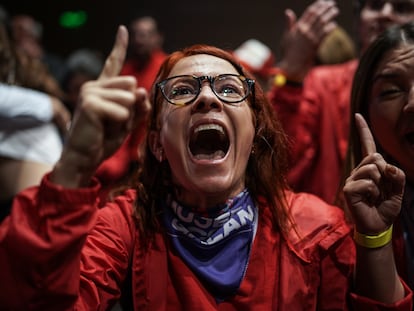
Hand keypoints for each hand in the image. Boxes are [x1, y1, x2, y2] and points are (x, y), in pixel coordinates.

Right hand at [51, 25, 150, 187]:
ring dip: (126, 118)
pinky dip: (121, 124)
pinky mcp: (90, 102)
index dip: (118, 46)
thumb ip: (139, 106)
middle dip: (131, 107)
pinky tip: (103, 129)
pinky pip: (123, 111)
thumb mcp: (128, 122)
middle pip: (132, 84)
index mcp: (102, 88)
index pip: (112, 63)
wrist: (85, 158)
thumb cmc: (104, 139)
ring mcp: (90, 91)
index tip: (122, 29)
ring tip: (108, 126)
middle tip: (114, 121)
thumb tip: (140, 89)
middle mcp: (94, 85)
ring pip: (129, 98)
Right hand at [278, 0, 337, 80]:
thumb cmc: (288, 51)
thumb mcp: (286, 36)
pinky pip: (325, 34)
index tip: (323, 1)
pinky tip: (334, 24)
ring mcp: (311, 38)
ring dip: (330, 15)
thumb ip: (289, 24)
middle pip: (318, 16)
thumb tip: (288, 12)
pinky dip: (330, 28)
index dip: (317, 5)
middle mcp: (305, 31)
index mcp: (298, 27)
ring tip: (335, 10)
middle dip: (326, 8)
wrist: (292, 65)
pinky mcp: (316, 45)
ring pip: (323, 23)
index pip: (309, 12)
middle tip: (332, 3)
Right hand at [343, 114, 404, 233]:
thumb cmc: (386, 207)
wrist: (378, 226)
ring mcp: (351, 179)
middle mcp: (358, 170)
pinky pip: (367, 182)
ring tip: (375, 196)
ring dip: (380, 184)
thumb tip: (386, 166)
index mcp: (370, 168)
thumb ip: (397, 176)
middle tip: (382, 191)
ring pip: (373, 169)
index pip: (368, 146)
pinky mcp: (348, 188)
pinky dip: (373, 192)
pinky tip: (368, 200)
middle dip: (385, 173)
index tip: (358, 115)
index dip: (363, 130)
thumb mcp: (398, 190)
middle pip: (375, 157)